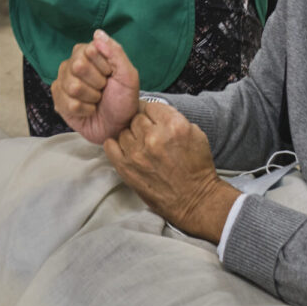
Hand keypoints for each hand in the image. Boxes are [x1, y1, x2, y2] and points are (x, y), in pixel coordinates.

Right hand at [51, 29, 140, 144]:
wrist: (118, 125)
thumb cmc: (124, 98)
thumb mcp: (128, 75)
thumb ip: (115, 51)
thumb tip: (97, 33)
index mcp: (90, 52)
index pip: (90, 50)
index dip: (104, 66)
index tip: (111, 74)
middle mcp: (73, 62)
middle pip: (78, 67)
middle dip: (97, 83)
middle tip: (103, 88)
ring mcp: (64, 80)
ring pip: (72, 86)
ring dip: (91, 98)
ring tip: (96, 100)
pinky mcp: (58, 98)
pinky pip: (67, 103)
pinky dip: (83, 110)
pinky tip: (88, 109)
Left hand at [104, 100, 239, 242]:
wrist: (195, 200)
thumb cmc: (196, 168)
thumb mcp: (195, 132)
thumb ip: (172, 117)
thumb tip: (153, 111)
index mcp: (173, 125)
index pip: (150, 105)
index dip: (152, 113)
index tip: (153, 120)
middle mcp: (153, 137)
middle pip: (136, 117)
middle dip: (143, 124)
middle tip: (150, 135)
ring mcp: (137, 153)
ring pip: (123, 130)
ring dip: (131, 136)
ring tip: (142, 146)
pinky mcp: (126, 168)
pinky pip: (110, 145)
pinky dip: (115, 145)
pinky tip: (126, 149)